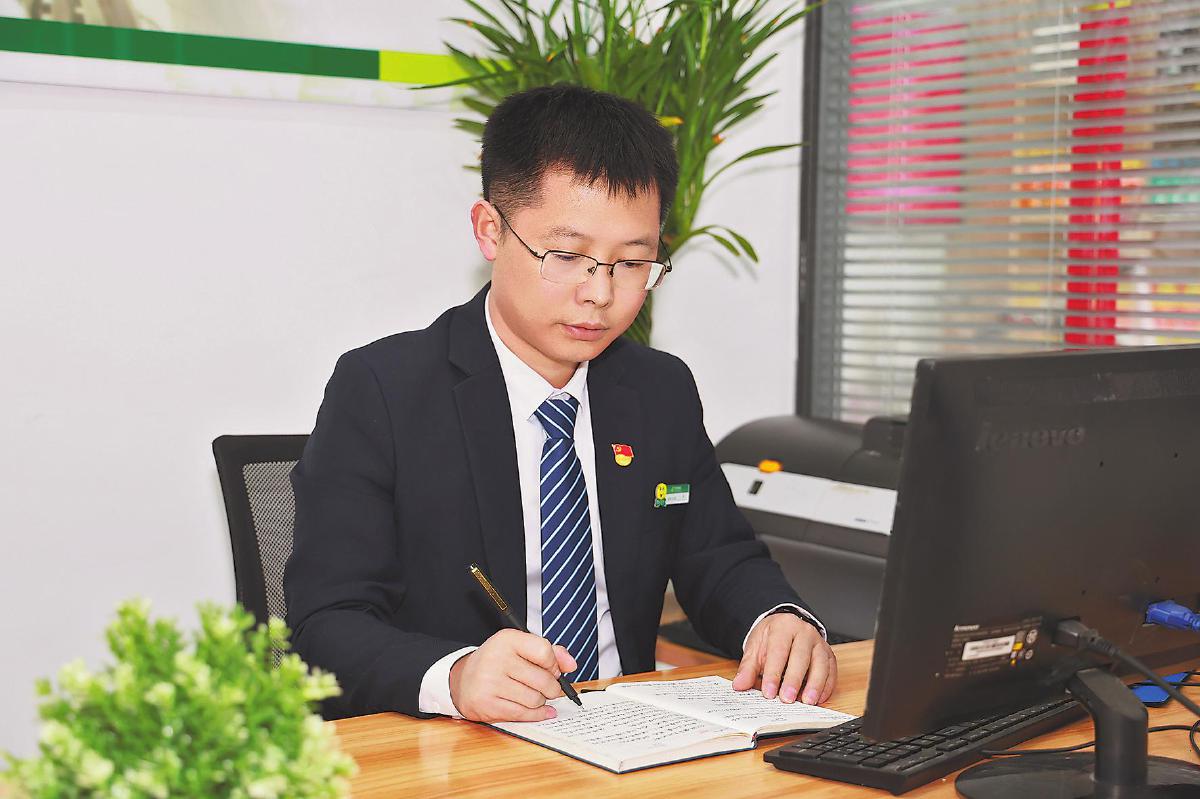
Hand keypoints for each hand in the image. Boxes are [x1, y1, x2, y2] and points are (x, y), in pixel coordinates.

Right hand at [448, 629, 576, 721]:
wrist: (463, 680)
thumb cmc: (498, 663)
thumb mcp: (521, 648)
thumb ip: (550, 652)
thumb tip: (571, 665)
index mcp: (507, 640)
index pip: (544, 652)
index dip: (555, 665)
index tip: (553, 670)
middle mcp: (496, 659)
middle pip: (543, 680)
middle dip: (552, 688)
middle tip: (549, 688)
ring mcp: (490, 683)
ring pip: (535, 699)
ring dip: (540, 701)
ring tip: (533, 695)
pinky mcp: (486, 705)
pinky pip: (523, 714)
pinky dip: (536, 714)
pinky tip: (539, 710)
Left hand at [732, 613, 836, 705]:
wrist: (785, 626)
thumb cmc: (770, 639)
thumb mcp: (755, 648)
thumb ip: (748, 668)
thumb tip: (739, 685)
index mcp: (783, 627)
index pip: (778, 651)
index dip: (773, 674)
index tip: (768, 693)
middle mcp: (804, 632)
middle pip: (801, 656)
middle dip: (794, 680)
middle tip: (787, 699)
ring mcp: (819, 642)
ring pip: (821, 663)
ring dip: (815, 684)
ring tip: (807, 702)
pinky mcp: (829, 654)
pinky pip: (831, 670)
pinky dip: (827, 686)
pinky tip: (819, 698)